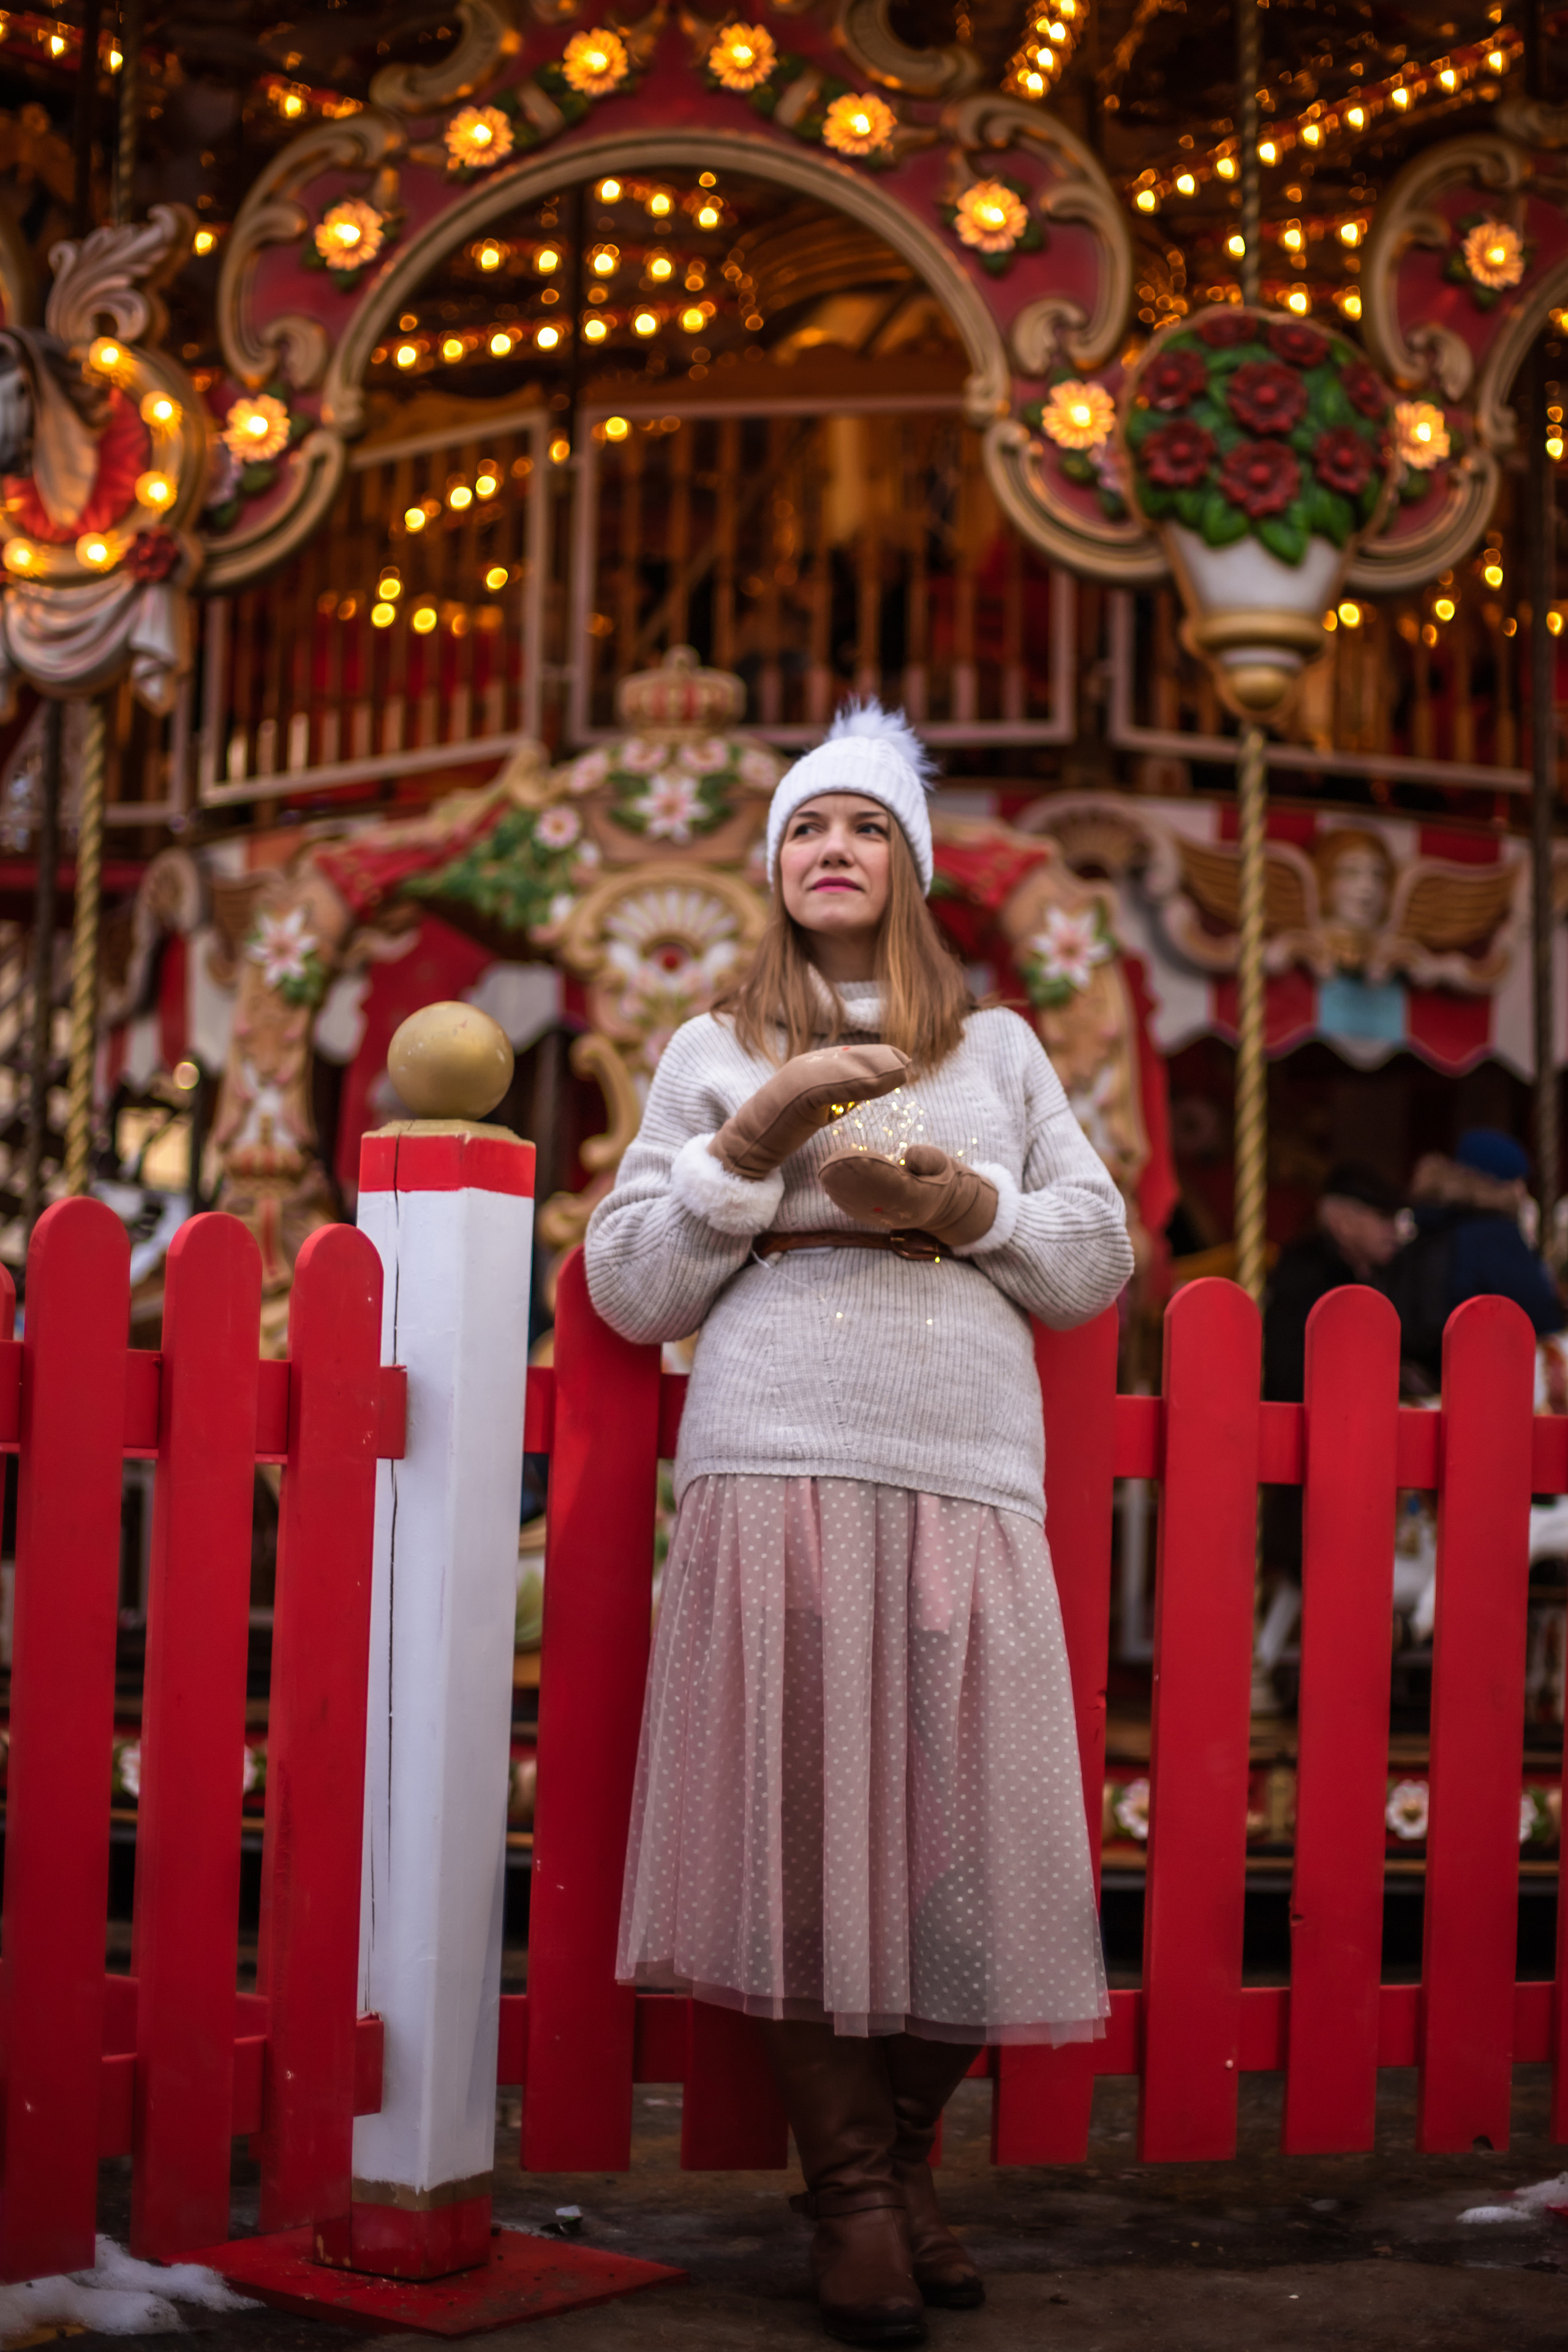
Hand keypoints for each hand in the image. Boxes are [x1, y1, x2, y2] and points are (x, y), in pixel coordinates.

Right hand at [709, 1043, 911, 1181]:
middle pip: (845, 1058)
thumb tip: (868, 1087)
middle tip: (906, 1061)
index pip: (847, 1058)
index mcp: (809, 1070)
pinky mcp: (788, 1096)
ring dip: (871, 1067)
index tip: (902, 1060)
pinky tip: (875, 1082)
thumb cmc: (781, 1131)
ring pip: (837, 1068)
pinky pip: (824, 1086)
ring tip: (900, 1068)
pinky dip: (852, 1082)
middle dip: (877, 1058)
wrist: (745, 1147)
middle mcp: (801, 1069)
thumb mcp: (817, 1109)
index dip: (874, 1057)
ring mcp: (792, 1080)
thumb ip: (839, 1096)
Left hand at [819, 1143, 997, 1248]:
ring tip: (824, 1171)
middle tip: (830, 1165)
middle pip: (871, 1196)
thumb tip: (908, 1157)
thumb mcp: (942, 1163)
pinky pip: (855, 1207)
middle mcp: (899, 1211)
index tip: (857, 1157)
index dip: (874, 1172)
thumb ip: (928, 1158)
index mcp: (918, 1197)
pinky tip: (826, 1181)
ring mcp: (885, 1217)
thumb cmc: (938, 1176)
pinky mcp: (873, 1217)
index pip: (893, 1184)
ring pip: (860, 1204)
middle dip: (849, 1181)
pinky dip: (840, 1195)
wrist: (940, 1206)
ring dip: (840, 1189)